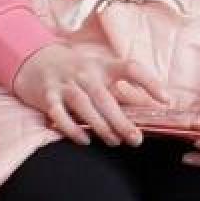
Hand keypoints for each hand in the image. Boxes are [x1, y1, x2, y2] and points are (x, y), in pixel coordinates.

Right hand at [12, 43, 164, 146]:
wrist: (34, 59)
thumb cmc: (74, 70)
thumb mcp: (99, 72)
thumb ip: (122, 89)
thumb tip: (153, 109)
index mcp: (101, 65)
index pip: (130, 67)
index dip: (150, 82)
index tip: (166, 99)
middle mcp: (83, 72)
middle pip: (104, 96)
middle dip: (121, 120)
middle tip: (135, 139)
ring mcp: (64, 83)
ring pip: (83, 104)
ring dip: (99, 125)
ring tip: (113, 141)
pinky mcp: (47, 95)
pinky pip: (58, 113)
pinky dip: (71, 128)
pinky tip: (84, 139)